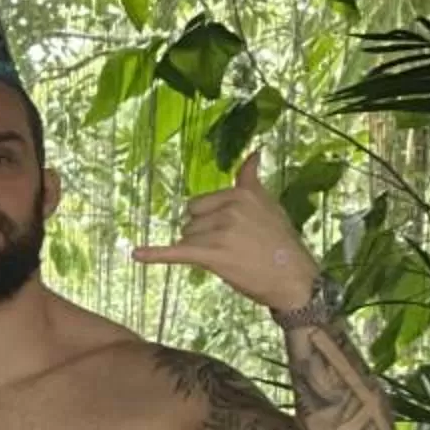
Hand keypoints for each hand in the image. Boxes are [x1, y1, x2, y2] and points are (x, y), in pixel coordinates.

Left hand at [132, 151, 323, 312]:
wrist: (293, 277)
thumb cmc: (280, 243)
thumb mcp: (269, 205)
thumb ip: (252, 181)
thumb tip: (254, 152)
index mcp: (241, 194)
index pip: (200, 204)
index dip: (209, 221)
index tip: (233, 232)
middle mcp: (230, 208)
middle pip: (190, 221)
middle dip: (201, 235)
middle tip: (231, 247)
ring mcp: (220, 231)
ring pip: (187, 239)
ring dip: (200, 251)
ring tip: (230, 258)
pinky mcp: (212, 255)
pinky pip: (176, 252)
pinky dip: (155, 254)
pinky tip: (136, 255)